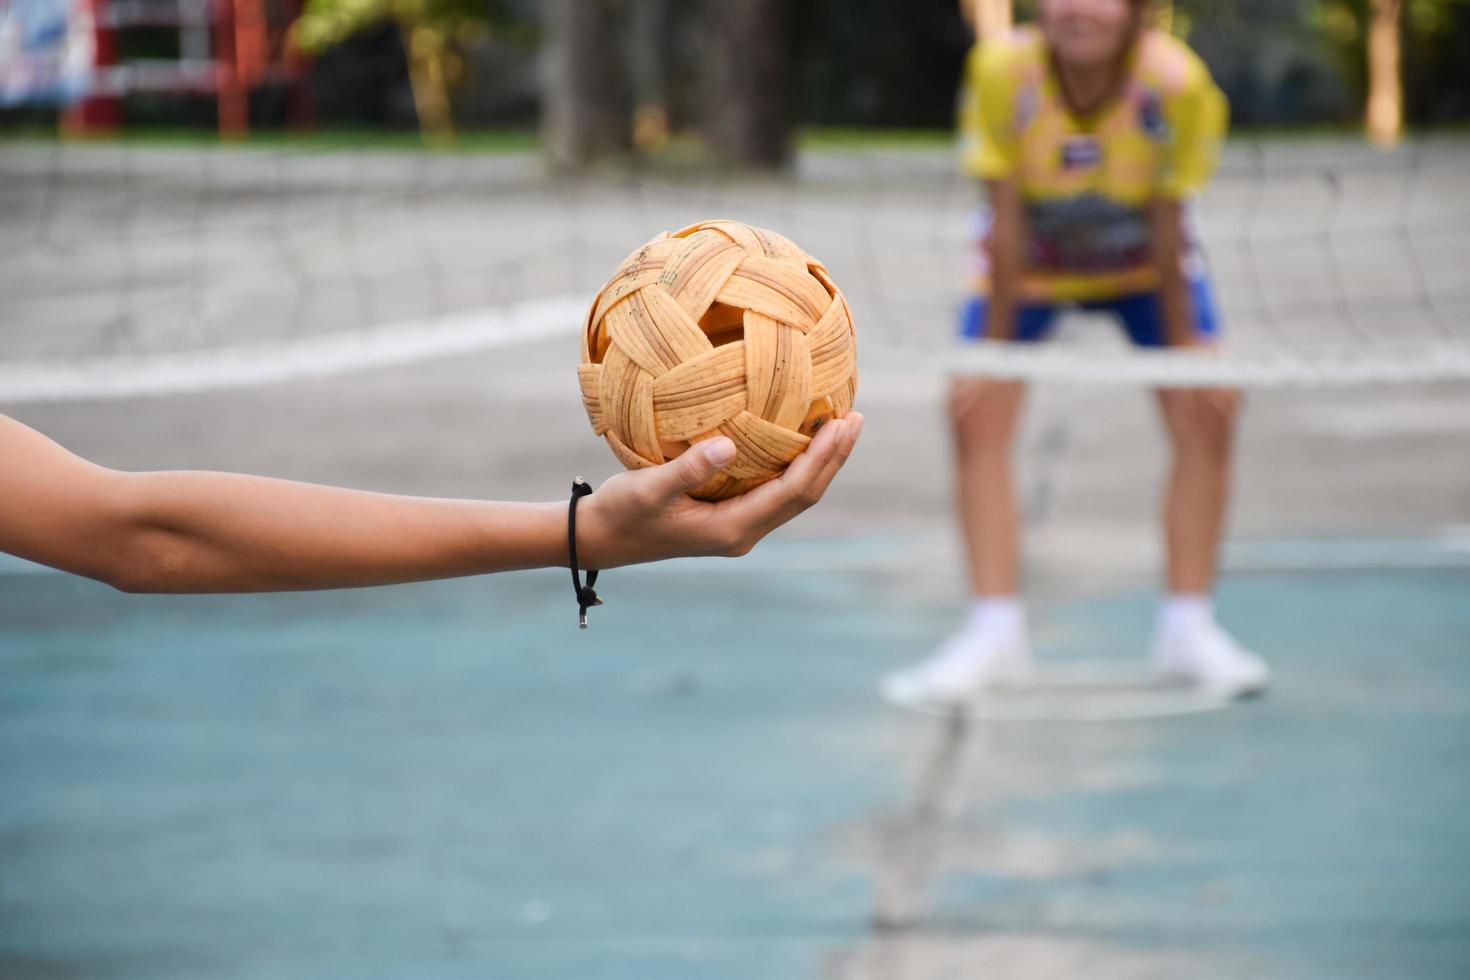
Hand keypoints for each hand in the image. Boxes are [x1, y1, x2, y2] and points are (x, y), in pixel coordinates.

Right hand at [575, 412, 863, 568]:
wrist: (601, 539)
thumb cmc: (621, 513)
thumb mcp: (649, 489)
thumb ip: (689, 469)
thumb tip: (727, 443)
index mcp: (732, 529)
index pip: (794, 492)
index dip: (823, 458)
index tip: (843, 424)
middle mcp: (743, 532)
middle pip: (805, 495)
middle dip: (833, 458)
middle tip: (856, 417)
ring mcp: (739, 526)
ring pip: (793, 495)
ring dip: (819, 462)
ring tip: (840, 425)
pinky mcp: (730, 517)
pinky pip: (775, 490)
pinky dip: (795, 464)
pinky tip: (797, 438)